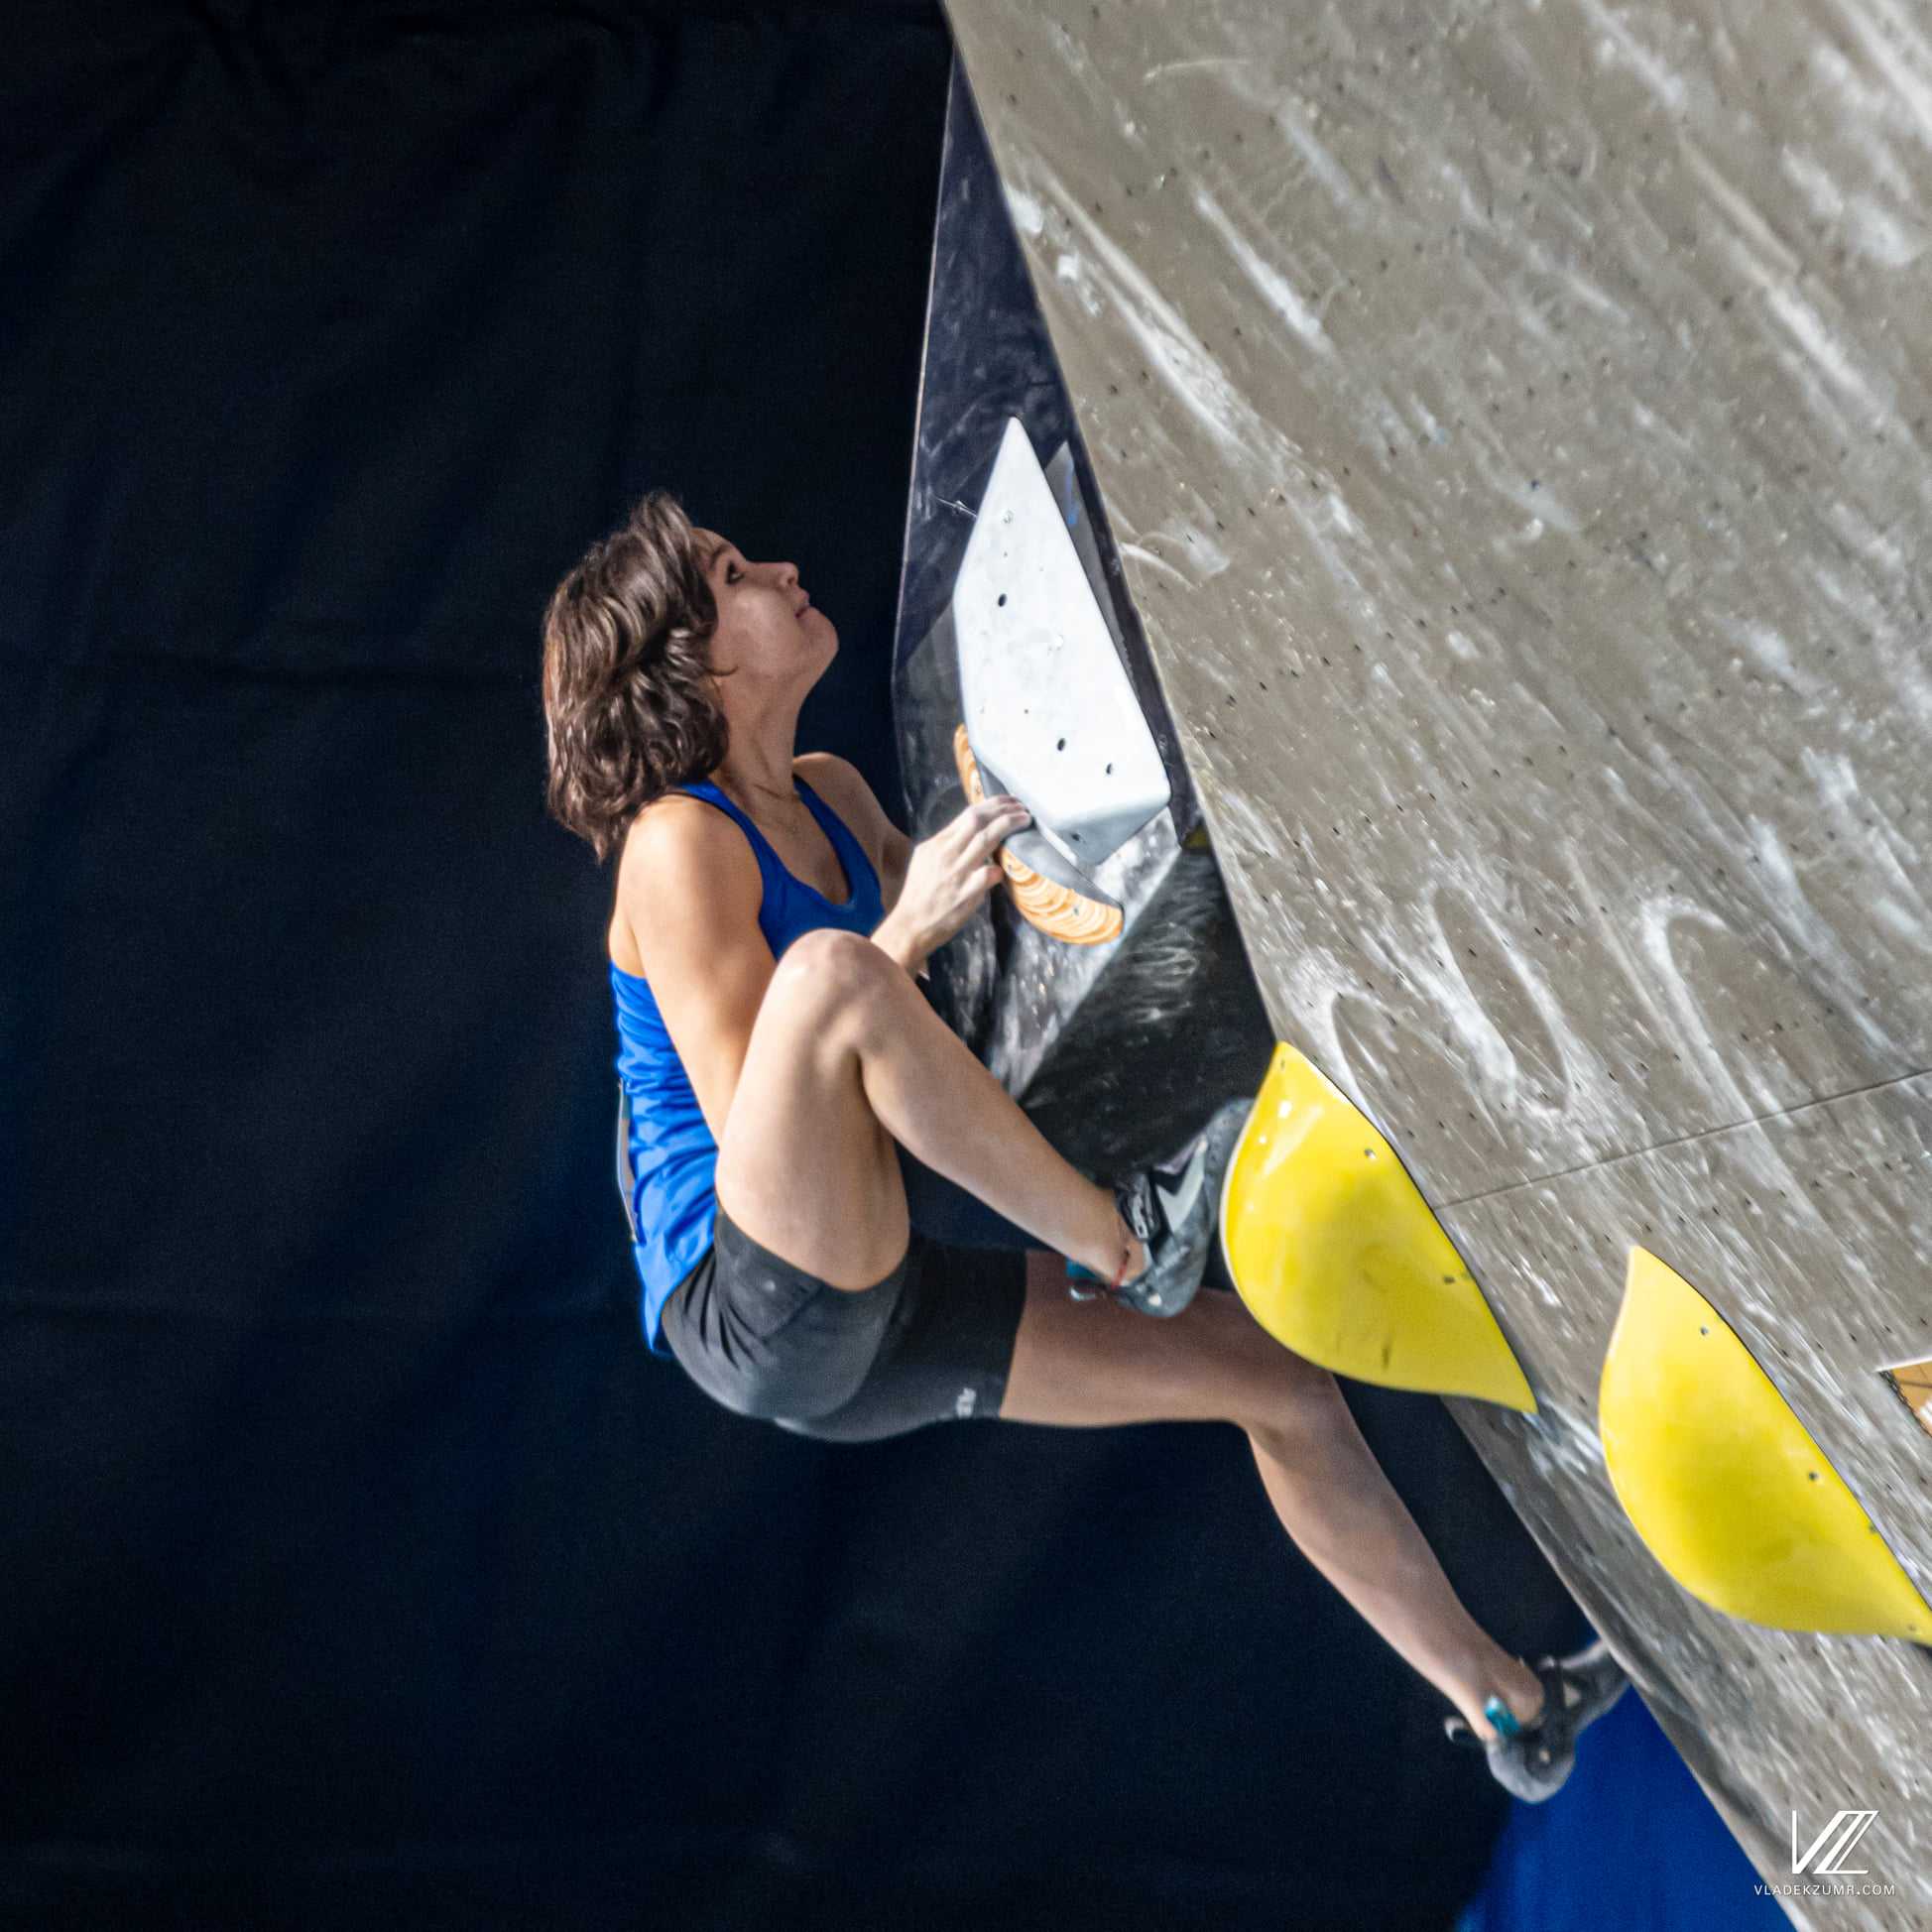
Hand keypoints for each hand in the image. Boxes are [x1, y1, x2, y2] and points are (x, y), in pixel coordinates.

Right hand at [872, 795, 1029, 973]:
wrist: (909, 925)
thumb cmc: (918, 896)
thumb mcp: (924, 861)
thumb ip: (945, 847)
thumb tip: (966, 836)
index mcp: (937, 844)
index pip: (968, 815)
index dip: (992, 805)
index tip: (1007, 802)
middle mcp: (946, 853)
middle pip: (978, 820)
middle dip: (1003, 809)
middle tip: (1021, 807)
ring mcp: (957, 872)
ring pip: (985, 839)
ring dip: (1008, 826)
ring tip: (1025, 820)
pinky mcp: (966, 893)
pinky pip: (989, 874)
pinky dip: (999, 869)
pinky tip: (1006, 869)